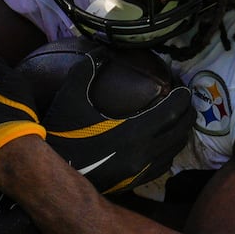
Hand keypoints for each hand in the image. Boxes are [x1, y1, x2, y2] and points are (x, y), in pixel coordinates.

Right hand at [41, 55, 194, 192]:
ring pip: (173, 153)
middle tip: (186, 102)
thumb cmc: (59, 134)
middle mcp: (141, 154)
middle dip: (187, 115)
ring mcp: (138, 172)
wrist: (47, 173)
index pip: (171, 113)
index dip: (182, 99)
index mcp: (132, 132)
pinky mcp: (131, 183)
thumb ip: (86, 71)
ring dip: (179, 136)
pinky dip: (167, 154)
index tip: (184, 88)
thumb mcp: (70, 97)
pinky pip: (161, 168)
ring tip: (177, 122)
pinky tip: (161, 146)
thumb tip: (99, 50)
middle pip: (180, 133)